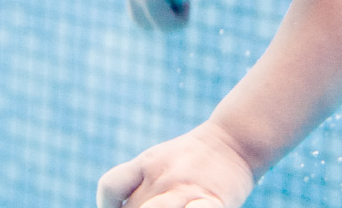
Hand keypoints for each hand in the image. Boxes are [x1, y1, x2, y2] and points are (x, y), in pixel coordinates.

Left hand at [96, 122, 255, 207]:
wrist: (235, 140)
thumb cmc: (194, 158)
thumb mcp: (160, 160)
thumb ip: (139, 181)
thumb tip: (122, 205)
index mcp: (146, 165)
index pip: (111, 187)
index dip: (107, 206)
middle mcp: (161, 177)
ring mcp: (185, 189)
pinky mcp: (211, 200)